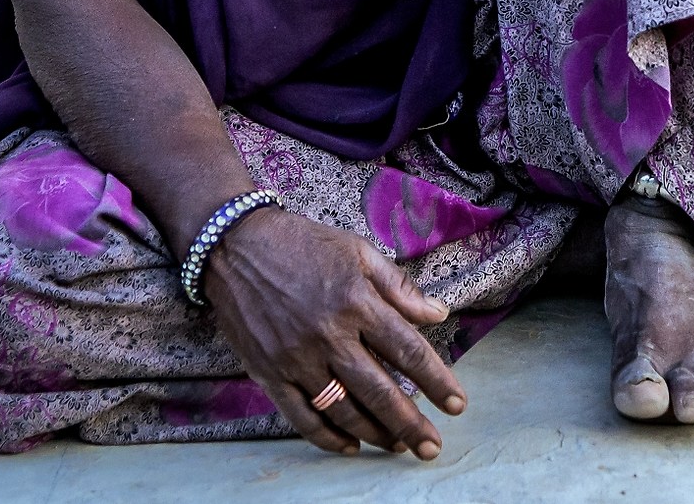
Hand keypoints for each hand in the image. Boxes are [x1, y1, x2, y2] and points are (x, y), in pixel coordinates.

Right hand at [200, 206, 467, 457]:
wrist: (235, 248)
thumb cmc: (304, 245)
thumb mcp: (358, 251)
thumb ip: (400, 287)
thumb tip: (439, 314)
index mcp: (357, 303)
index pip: (408, 351)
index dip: (437, 382)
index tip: (458, 405)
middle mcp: (329, 336)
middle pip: (380, 391)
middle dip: (411, 424)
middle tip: (432, 447)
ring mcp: (297, 359)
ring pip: (344, 410)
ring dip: (375, 434)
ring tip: (399, 446)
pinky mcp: (269, 374)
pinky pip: (302, 417)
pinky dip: (328, 438)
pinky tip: (351, 446)